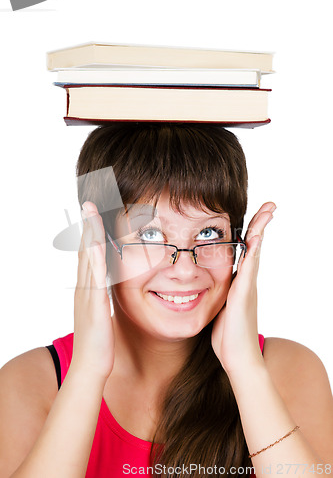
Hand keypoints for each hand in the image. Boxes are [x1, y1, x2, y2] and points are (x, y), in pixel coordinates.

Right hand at [71, 201, 114, 381]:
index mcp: (88, 289)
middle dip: (87, 225)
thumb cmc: (99, 343)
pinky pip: (94, 277)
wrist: (90, 367)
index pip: (89, 254)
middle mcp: (85, 288)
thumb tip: (105, 289)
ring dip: (89, 234)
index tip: (94, 213)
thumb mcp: (101, 315)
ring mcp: (87, 295)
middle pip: (85, 250)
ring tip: (90, 212)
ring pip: (87, 258)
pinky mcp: (94, 305)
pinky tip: (96, 243)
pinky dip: (94, 258)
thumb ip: (101, 299)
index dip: (91, 233)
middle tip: (89, 202)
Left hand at [211, 202, 275, 375]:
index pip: (245, 250)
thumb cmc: (227, 336)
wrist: (238, 358)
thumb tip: (204, 288)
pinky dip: (253, 252)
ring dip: (260, 230)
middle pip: (254, 246)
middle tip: (270, 205)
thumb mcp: (219, 308)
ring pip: (254, 252)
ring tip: (267, 212)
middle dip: (261, 224)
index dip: (249, 232)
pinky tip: (256, 237)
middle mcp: (245, 281)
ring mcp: (247, 287)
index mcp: (238, 282)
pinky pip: (249, 269)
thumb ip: (217, 295)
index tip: (254, 215)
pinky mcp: (243, 296)